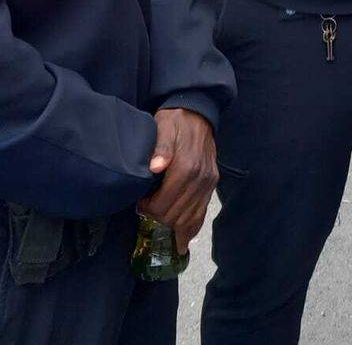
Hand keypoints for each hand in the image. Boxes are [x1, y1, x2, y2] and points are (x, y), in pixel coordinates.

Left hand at [137, 109, 217, 252]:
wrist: (197, 113)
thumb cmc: (175, 122)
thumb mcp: (163, 128)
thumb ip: (160, 148)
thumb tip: (156, 167)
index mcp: (186, 167)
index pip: (164, 204)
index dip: (148, 209)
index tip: (139, 204)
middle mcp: (201, 178)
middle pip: (176, 214)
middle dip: (159, 218)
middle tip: (146, 210)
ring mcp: (208, 183)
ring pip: (190, 218)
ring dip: (174, 226)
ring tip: (160, 221)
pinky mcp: (213, 184)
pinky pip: (202, 212)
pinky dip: (192, 227)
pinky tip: (183, 239)